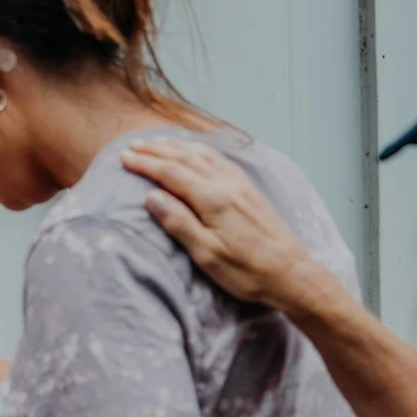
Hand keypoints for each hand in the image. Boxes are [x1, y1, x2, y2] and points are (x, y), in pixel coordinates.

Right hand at [123, 139, 314, 311]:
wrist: (292, 274)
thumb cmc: (247, 271)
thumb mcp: (206, 254)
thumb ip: (178, 222)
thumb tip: (151, 197)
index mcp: (213, 200)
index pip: (171, 173)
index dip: (145, 164)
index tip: (124, 159)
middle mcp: (227, 185)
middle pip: (186, 158)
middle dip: (156, 150)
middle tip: (132, 146)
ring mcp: (241, 185)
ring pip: (204, 155)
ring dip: (177, 146)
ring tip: (157, 142)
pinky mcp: (250, 191)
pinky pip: (220, 160)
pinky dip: (200, 150)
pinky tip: (196, 151)